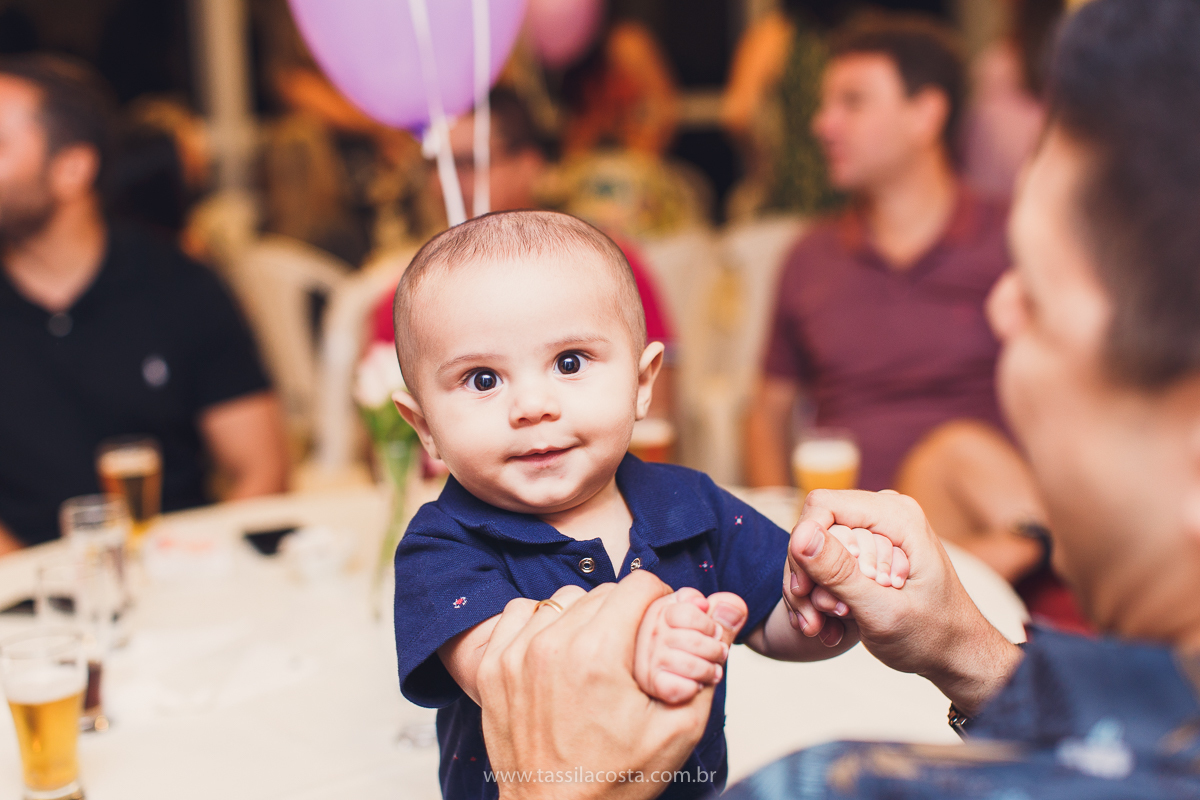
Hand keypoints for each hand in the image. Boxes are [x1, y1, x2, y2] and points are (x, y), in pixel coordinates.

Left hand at [478, 572, 746, 799]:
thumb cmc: (615, 780)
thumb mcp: (678, 728)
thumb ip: (707, 661)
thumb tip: (727, 607)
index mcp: (598, 654)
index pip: (639, 585)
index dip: (661, 601)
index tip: (662, 625)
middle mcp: (551, 644)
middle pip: (603, 592)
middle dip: (626, 613)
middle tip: (633, 650)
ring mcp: (515, 654)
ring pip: (563, 600)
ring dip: (584, 616)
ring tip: (595, 654)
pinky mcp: (493, 666)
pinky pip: (520, 613)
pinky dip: (540, 623)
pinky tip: (555, 652)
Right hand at [634, 588, 739, 704]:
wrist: (663, 692)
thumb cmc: (687, 650)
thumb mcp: (702, 625)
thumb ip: (718, 614)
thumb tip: (734, 605)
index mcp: (661, 610)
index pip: (688, 613)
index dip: (708, 625)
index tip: (714, 632)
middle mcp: (648, 633)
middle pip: (693, 640)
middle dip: (715, 650)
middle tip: (720, 653)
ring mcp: (647, 659)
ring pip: (689, 665)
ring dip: (708, 671)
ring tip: (713, 672)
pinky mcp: (651, 684)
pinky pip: (678, 687)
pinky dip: (693, 688)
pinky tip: (695, 686)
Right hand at [786, 489, 1022, 714]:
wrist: (956, 654)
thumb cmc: (932, 636)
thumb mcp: (881, 611)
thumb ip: (839, 573)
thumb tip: (801, 535)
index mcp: (897, 516)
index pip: (822, 506)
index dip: (803, 546)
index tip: (804, 589)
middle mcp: (885, 513)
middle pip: (815, 528)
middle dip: (807, 576)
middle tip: (816, 618)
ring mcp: (876, 530)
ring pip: (815, 549)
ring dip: (810, 591)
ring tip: (823, 627)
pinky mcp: (869, 548)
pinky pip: (826, 562)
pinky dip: (820, 594)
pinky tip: (830, 624)